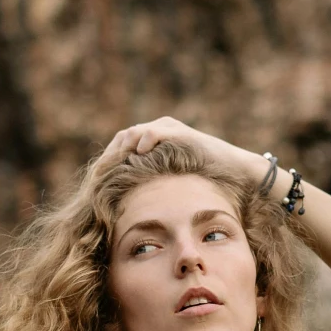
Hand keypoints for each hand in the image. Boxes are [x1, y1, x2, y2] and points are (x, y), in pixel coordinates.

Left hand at [93, 116, 260, 185]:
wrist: (233, 169)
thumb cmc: (204, 178)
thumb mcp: (171, 181)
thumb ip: (152, 182)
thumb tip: (128, 201)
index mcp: (152, 140)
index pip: (121, 146)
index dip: (108, 162)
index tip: (98, 180)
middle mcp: (158, 130)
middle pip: (122, 138)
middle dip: (111, 156)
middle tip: (101, 176)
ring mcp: (169, 129)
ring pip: (134, 133)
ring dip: (123, 149)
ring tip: (116, 167)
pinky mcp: (180, 132)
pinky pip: (155, 132)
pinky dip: (145, 141)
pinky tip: (140, 154)